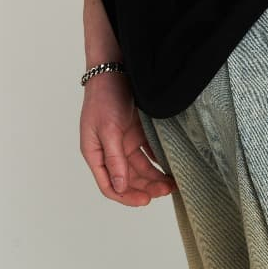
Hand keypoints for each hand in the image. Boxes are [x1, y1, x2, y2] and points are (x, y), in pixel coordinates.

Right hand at [79, 70, 177, 205]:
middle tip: (165, 190)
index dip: (127, 196)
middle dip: (146, 187)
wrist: (114, 67)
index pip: (110, 185)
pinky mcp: (135, 131)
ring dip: (153, 176)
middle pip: (128, 178)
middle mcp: (109, 151)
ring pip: (140, 167)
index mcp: (96, 153)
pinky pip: (147, 152)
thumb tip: (120, 186)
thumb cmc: (104, 97)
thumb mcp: (107, 129)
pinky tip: (169, 165)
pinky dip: (157, 160)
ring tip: (171, 182)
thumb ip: (114, 159)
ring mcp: (123, 141)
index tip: (145, 201)